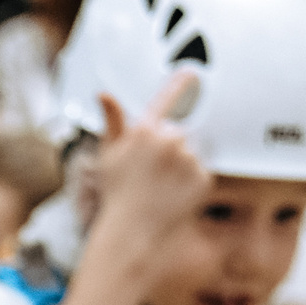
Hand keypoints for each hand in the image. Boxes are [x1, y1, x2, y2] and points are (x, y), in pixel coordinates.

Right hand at [90, 74, 212, 268]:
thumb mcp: (108, 156)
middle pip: (177, 135)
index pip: (167, 99)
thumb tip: (103, 94)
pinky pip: (201, 174)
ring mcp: (187, 158)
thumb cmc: (116, 194)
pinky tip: (173, 197)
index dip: (181, 83)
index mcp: (144, 131)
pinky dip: (191, 185)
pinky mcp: (202, 177)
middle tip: (150, 176)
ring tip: (160, 190)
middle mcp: (168, 140)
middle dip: (167, 151)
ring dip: (180, 169)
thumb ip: (112, 122)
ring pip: (189, 156)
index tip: (192, 72)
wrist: (131, 231)